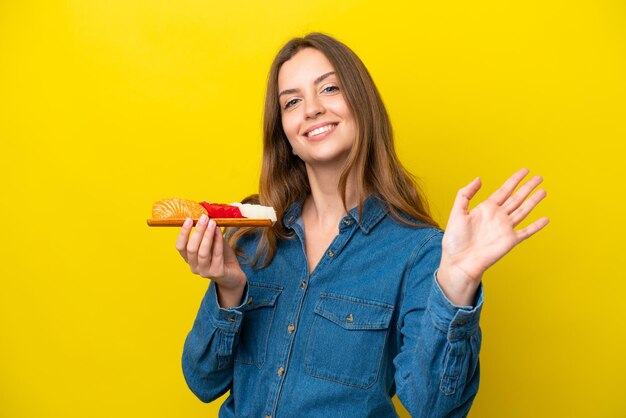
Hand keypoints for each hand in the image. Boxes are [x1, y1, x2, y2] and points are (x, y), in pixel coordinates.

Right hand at [176, 214, 246, 306]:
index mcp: (189, 259)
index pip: (180, 247)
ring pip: (202, 253)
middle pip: (191, 248)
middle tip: (204, 218)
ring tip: (212, 223)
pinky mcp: (217, 273)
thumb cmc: (221, 257)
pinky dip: (218, 241)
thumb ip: (208, 234)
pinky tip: (219, 231)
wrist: (234, 274)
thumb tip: (206, 217)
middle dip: (197, 231)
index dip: (183, 233)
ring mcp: (205, 272)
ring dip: (207, 236)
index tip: (188, 219)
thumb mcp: (212, 243)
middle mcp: (194, 267)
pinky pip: (217, 255)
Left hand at [437, 168, 548, 304]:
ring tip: (544, 191)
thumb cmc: (454, 240)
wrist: (459, 262)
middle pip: (517, 198)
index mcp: (486, 208)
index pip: (504, 190)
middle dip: (528, 187)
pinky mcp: (510, 241)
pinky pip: (526, 231)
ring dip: (534, 201)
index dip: (514, 180)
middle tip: (539, 177)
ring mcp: (505, 228)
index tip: (524, 170)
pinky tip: (545, 219)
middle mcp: (498, 217)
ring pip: (523, 211)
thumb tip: (479, 178)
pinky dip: (536, 225)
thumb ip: (465, 194)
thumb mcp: (457, 212)